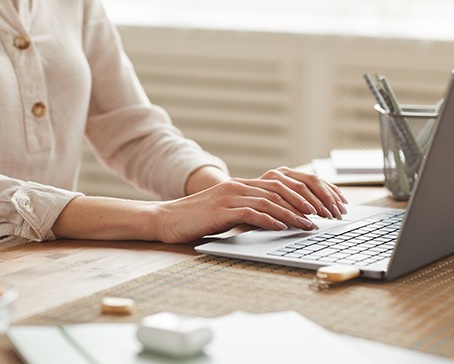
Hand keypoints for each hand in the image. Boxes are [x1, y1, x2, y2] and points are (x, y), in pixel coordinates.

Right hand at [155, 167, 347, 243]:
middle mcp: (238, 186)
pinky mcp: (221, 211)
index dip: (304, 193)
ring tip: (310, 224)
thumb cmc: (196, 219)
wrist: (166, 219)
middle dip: (306, 202)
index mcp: (241, 184)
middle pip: (280, 189)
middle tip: (325, 215)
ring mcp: (229, 196)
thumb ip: (247, 210)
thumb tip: (276, 220)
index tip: (322, 205)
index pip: (280, 184)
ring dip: (293, 214)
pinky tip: (284, 228)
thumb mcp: (226, 211)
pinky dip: (271, 220)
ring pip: (270, 201)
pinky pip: (252, 213)